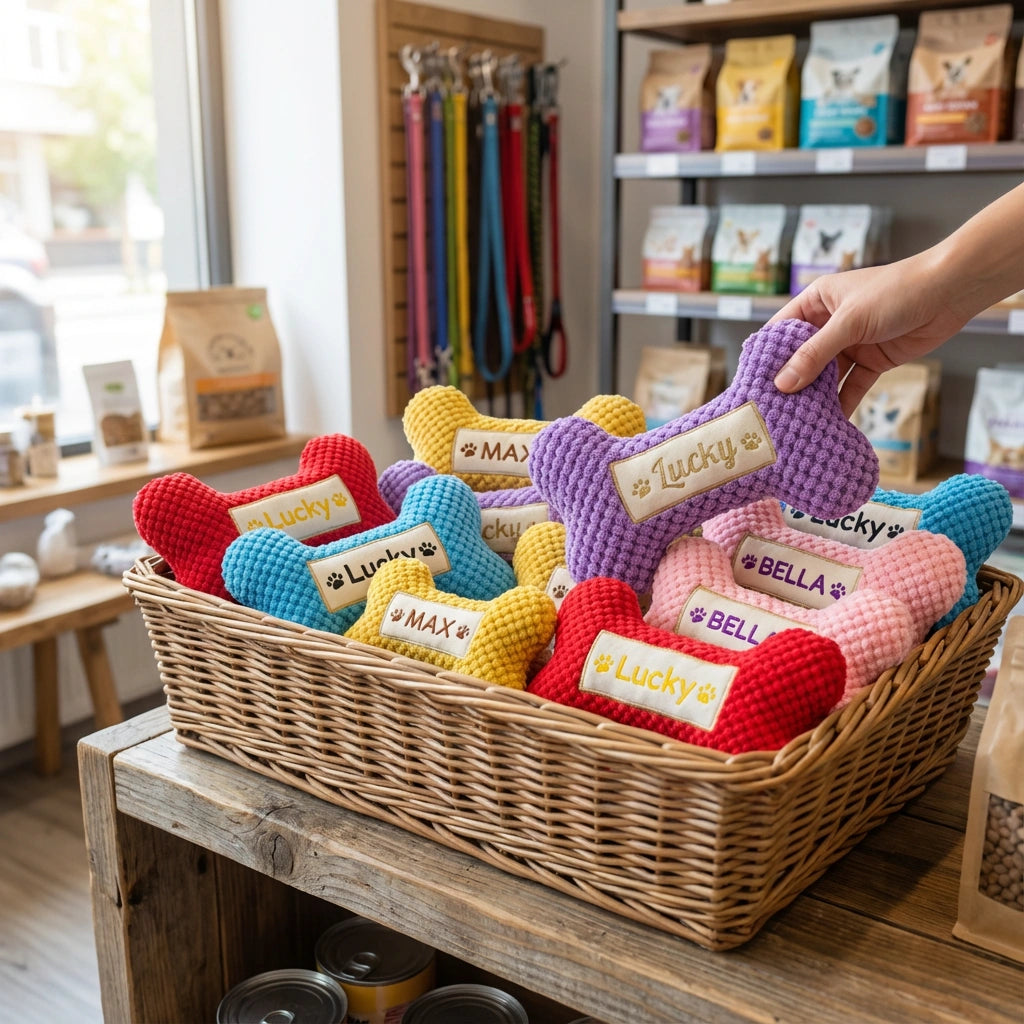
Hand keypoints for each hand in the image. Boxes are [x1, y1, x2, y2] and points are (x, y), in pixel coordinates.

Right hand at [770, 250, 968, 415]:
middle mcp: (830, 323)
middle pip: (801, 357)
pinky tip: (830, 422)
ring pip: (825, 376)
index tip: (751, 383)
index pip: (781, 331)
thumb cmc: (896, 291)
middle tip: (771, 410)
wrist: (950, 293)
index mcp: (817, 301)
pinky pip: (851, 386)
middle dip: (789, 383)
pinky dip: (843, 403)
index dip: (766, 356)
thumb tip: (782, 384)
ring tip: (796, 421)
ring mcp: (851, 344)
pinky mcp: (872, 361)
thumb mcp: (849, 322)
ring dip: (815, 397)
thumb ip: (815, 355)